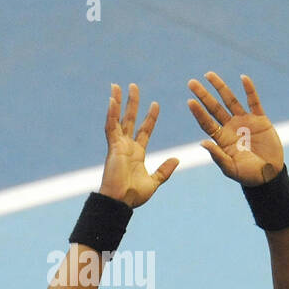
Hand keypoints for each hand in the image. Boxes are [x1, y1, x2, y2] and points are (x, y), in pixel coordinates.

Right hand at [98, 83, 178, 207]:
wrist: (121, 202)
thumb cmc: (134, 195)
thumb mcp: (155, 181)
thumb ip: (165, 170)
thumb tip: (177, 159)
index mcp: (136, 153)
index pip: (144, 130)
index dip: (150, 118)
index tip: (156, 104)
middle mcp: (126, 146)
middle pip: (129, 120)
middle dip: (132, 103)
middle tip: (133, 86)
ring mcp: (118, 145)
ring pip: (117, 119)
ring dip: (118, 102)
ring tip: (118, 86)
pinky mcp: (112, 147)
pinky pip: (111, 126)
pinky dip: (111, 113)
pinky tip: (112, 99)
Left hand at [188, 72, 283, 185]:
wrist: (270, 175)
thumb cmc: (249, 175)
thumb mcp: (231, 169)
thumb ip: (218, 156)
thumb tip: (203, 142)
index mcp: (222, 139)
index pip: (206, 122)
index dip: (198, 112)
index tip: (190, 101)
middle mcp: (231, 127)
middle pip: (214, 107)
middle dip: (203, 95)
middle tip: (191, 83)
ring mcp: (245, 121)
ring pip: (230, 100)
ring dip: (220, 87)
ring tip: (208, 75)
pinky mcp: (260, 119)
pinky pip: (254, 102)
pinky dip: (249, 90)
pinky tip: (243, 78)